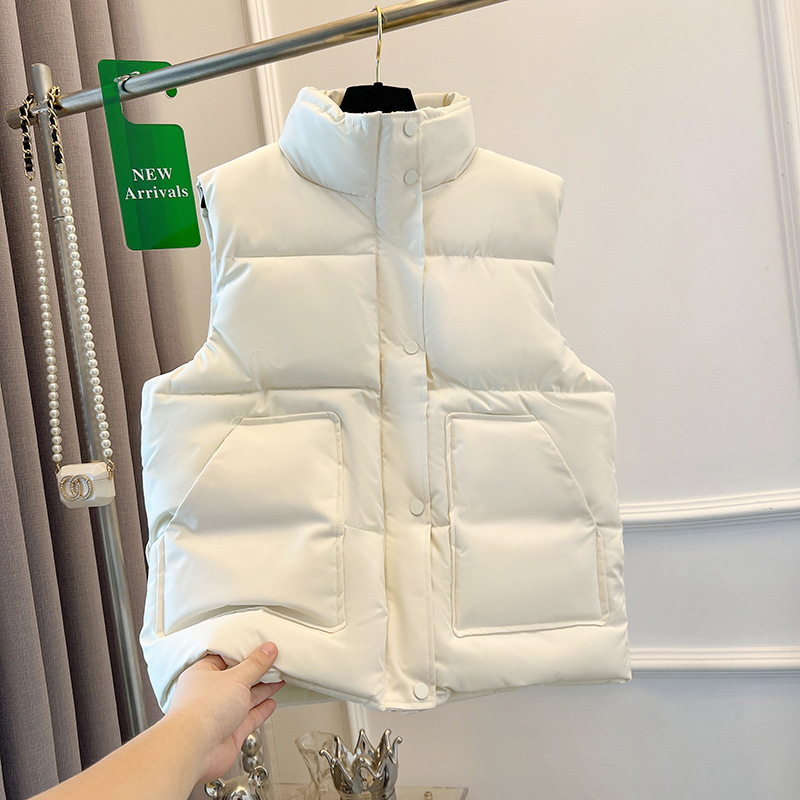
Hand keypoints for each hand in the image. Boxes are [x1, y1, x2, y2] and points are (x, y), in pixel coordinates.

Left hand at [165, 642, 284, 783]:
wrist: (194, 750)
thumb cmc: (201, 711)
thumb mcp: (235, 678)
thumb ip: (255, 664)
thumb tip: (267, 649)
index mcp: (202, 674)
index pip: (225, 658)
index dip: (244, 652)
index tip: (261, 647)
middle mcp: (209, 694)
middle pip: (237, 679)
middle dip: (256, 672)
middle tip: (274, 662)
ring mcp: (219, 714)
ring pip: (244, 698)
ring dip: (262, 690)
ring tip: (278, 678)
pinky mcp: (229, 732)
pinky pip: (249, 718)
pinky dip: (261, 710)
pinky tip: (271, 703)